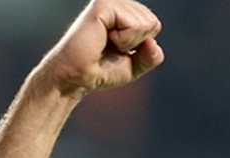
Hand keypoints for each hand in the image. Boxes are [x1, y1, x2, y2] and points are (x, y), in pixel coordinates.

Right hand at [35, 0, 163, 98]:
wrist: (76, 77)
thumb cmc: (99, 70)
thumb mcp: (134, 65)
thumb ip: (151, 56)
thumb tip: (153, 43)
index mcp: (123, 11)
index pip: (153, 25)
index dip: (141, 46)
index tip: (117, 50)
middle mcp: (116, 2)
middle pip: (152, 23)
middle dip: (136, 44)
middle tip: (110, 48)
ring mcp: (109, 1)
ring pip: (146, 23)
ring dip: (128, 42)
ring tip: (105, 43)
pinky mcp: (103, 5)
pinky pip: (134, 25)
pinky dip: (124, 40)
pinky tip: (104, 39)